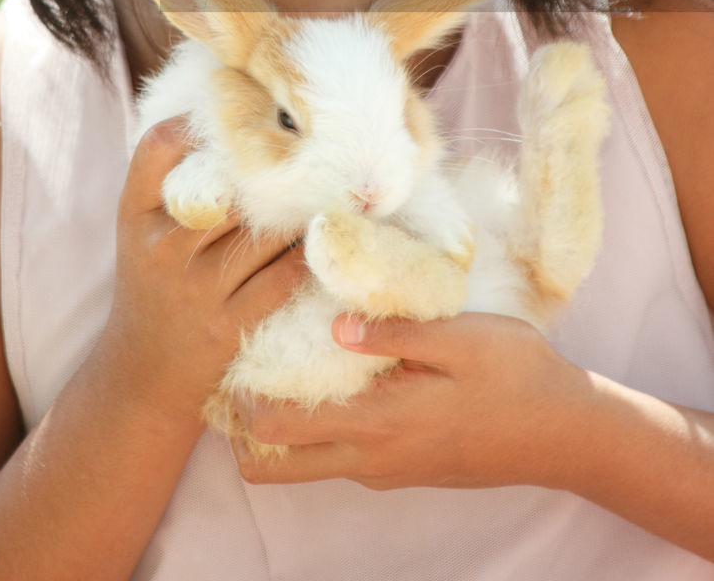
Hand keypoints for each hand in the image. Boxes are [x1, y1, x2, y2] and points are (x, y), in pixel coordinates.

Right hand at [97, 119, 307, 430]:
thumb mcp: (143, 231)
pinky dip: (306, 255)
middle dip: (272, 169)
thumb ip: (175, 182)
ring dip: (300, 211)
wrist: (142, 374)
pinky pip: (283, 276)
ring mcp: (195, 288)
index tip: (233, 111)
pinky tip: (322, 239)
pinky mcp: (228, 324)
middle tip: (312, 142)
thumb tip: (233, 118)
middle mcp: (161, 248)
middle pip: (230, 188)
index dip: (195, 122)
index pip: (157, 147)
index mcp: (135, 215)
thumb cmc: (153, 283)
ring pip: (266, 231)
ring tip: (332, 186)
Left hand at [233, 312, 587, 491]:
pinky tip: (330, 377)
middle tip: (237, 370)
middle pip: (275, 467)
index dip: (242, 400)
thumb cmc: (517, 375)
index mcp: (380, 423)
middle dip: (244, 428)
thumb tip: (334, 324)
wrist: (566, 432)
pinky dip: (316, 428)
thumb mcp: (462, 339)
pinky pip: (338, 456)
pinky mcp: (402, 467)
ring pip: (305, 464)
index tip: (229, 356)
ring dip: (279, 428)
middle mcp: (373, 458)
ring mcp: (386, 469)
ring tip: (276, 363)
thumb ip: (396, 335)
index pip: (280, 430)